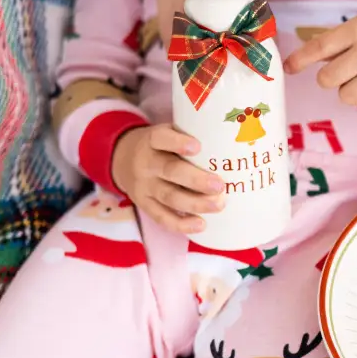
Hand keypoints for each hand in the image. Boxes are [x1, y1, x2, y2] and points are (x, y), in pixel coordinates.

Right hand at [111, 124, 225, 234]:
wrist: (123, 160)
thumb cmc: (161, 146)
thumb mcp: (168, 132)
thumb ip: (191, 133)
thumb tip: (233, 139)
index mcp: (152, 140)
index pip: (161, 139)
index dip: (177, 143)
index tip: (198, 146)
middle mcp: (145, 163)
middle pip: (170, 171)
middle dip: (196, 180)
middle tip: (219, 185)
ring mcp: (144, 186)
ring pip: (169, 196)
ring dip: (195, 203)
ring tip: (218, 205)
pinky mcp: (145, 204)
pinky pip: (162, 217)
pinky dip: (181, 224)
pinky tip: (201, 225)